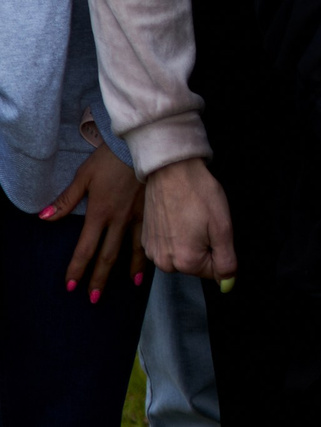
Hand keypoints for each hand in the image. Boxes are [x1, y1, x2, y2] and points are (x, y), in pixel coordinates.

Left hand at [41, 145, 144, 301]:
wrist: (144, 144)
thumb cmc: (111, 158)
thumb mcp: (84, 175)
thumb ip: (66, 200)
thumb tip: (43, 217)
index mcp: (100, 213)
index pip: (86, 248)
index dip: (77, 269)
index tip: (71, 286)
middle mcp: (119, 219)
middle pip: (109, 255)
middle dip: (100, 278)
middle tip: (94, 298)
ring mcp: (139, 216)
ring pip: (135, 249)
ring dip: (132, 269)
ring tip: (133, 285)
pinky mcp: (154, 210)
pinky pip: (151, 235)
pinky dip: (151, 250)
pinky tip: (154, 258)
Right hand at [140, 157, 235, 283]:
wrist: (171, 172)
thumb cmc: (200, 195)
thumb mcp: (222, 227)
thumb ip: (226, 260)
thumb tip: (227, 285)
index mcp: (186, 262)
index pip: (214, 271)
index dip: (221, 249)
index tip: (214, 228)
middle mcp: (165, 263)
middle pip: (196, 264)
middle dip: (205, 246)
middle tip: (203, 221)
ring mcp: (152, 252)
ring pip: (182, 255)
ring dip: (190, 241)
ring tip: (190, 217)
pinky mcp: (145, 241)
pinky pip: (169, 247)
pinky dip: (176, 236)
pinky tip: (177, 216)